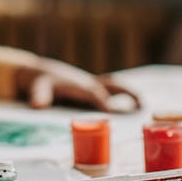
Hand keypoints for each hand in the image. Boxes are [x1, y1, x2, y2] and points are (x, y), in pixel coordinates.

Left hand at [17, 57, 141, 111]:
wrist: (39, 70)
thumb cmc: (39, 80)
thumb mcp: (37, 87)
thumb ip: (39, 96)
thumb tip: (37, 106)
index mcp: (77, 84)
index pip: (92, 92)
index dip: (101, 100)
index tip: (110, 109)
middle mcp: (88, 83)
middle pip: (110, 85)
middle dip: (125, 92)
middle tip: (141, 104)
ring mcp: (91, 84)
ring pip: (114, 85)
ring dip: (129, 92)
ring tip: (144, 103)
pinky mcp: (92, 87)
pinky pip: (110, 90)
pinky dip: (122, 95)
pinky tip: (134, 106)